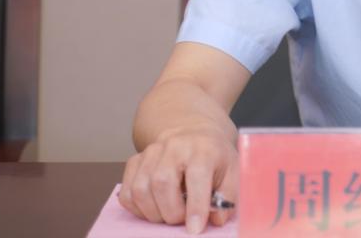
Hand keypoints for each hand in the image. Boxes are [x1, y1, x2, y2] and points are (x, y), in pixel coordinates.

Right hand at [119, 125, 237, 233]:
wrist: (195, 132)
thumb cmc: (214, 156)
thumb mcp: (233, 170)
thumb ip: (228, 195)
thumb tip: (217, 219)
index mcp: (203, 148)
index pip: (196, 176)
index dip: (195, 206)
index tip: (195, 228)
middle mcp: (174, 146)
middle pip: (162, 183)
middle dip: (171, 212)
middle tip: (181, 220)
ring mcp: (151, 152)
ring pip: (140, 189)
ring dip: (153, 212)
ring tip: (169, 215)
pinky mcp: (135, 160)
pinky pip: (127, 192)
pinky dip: (138, 208)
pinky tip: (154, 208)